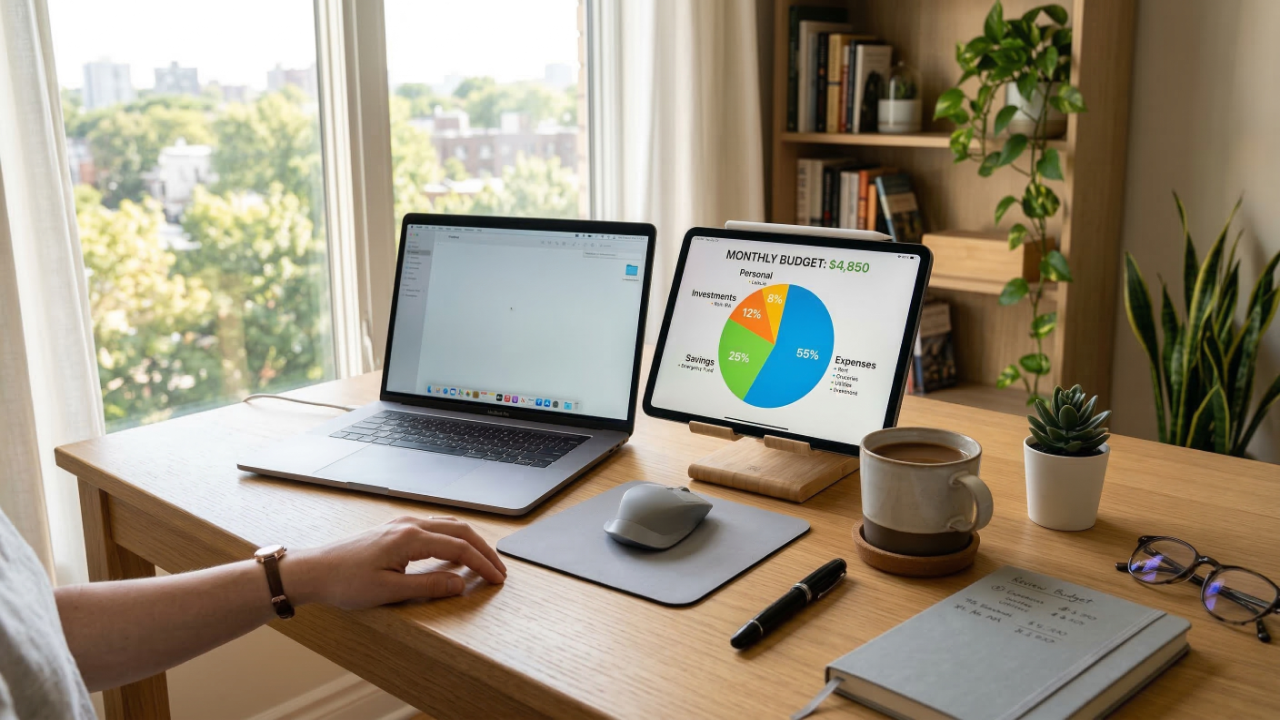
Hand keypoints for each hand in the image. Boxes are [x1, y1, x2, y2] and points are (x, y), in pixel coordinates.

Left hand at [283, 516, 506, 609]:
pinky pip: (435, 526)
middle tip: (500, 570)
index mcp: (411, 538)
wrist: (313, 570)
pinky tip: (455, 550)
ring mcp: (402, 523)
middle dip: (485, 550)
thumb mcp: (389, 591)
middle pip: (461, 530)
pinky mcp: (395, 528)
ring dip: (471, 541)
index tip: (498, 579)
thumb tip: (460, 584)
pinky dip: (454, 537)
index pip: (460, 548)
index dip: (483, 564)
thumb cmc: (345, 582)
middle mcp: (410, 524)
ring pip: (449, 525)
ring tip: (484, 560)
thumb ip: (428, 586)